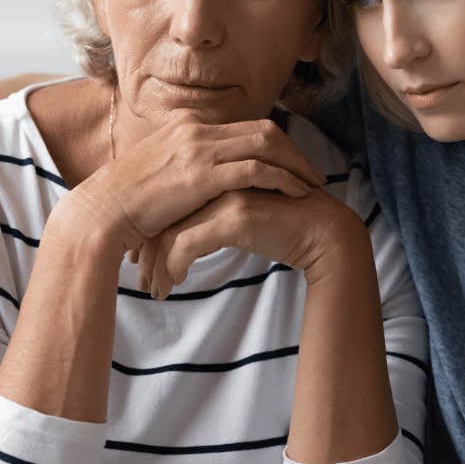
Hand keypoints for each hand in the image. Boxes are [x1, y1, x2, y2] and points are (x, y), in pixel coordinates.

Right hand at [59, 117, 326, 265]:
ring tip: (314, 185)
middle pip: (263, 129)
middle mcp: (196, 128)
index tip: (293, 163)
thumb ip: (186, 167)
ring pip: (266, 144)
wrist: (101, 213)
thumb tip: (206, 180)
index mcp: (187, 123)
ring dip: (296, 164)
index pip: (245, 126)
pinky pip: (256, 169)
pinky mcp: (202, 173)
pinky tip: (297, 193)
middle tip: (314, 173)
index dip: (276, 144)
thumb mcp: (160, 173)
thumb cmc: (127, 203)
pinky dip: (283, 179)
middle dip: (294, 151)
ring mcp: (199, 148)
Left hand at [148, 186, 369, 298]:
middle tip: (141, 279)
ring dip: (157, 265)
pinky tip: (176, 283)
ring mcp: (227, 194)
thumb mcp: (240, 218)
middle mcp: (218, 179)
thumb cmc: (282, 226)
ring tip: (155, 289)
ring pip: (171, 231)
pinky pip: (188, 244)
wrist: (323, 232)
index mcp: (216, 174)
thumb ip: (212, 217)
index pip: (169, 203)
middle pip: (164, 215)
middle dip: (148, 251)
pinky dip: (174, 267)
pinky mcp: (236, 216)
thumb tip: (178, 239)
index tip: (142, 261)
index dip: (152, 233)